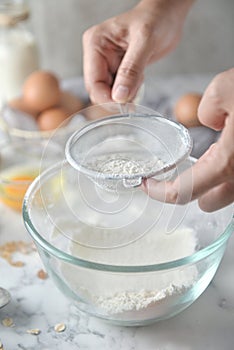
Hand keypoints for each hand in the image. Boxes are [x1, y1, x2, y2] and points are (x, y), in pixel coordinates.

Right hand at [83, 0, 193, 103]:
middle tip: (135, 95)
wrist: (167, 16)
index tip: (124, 106)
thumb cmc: (156, 19)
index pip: (93, 82)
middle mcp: (97, 54)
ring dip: (126, 95)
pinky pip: (119, 90)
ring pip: (109, 93)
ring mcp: (107, 63)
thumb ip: (131, 70)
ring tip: (140, 78)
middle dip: (116, 98)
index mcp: (95, 43)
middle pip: (99, 90)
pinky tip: (140, 79)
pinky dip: (131, 92)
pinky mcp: (117, 70)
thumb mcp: (145, 42)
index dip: (107, 98)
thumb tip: (119, 96)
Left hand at [141, 68, 233, 211]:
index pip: (182, 193)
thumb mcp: (226, 87)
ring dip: (215, 182)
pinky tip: (233, 148)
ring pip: (228, 193)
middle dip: (193, 190)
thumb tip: (213, 122)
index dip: (159, 193)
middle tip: (183, 170)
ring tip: (211, 157)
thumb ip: (208, 109)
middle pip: (208, 202)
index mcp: (228, 163)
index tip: (147, 185)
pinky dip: (232, 171)